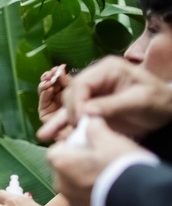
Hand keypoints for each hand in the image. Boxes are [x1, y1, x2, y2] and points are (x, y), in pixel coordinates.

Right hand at [38, 56, 171, 140]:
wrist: (168, 113)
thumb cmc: (158, 102)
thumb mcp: (140, 101)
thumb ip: (113, 105)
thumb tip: (86, 112)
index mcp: (107, 69)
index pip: (82, 84)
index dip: (76, 103)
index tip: (80, 121)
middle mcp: (95, 79)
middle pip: (71, 95)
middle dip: (70, 113)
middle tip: (77, 130)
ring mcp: (92, 94)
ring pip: (67, 106)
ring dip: (59, 121)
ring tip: (46, 136)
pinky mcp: (91, 108)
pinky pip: (73, 116)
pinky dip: (61, 125)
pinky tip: (47, 135)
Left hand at [47, 116, 147, 205]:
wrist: (137, 200)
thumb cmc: (119, 165)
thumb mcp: (108, 139)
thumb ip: (94, 128)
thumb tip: (89, 120)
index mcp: (60, 162)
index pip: (56, 150)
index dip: (71, 145)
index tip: (88, 145)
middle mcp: (59, 183)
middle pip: (63, 167)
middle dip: (77, 162)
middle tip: (99, 159)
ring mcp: (70, 200)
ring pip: (73, 183)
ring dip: (84, 178)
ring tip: (107, 175)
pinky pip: (81, 198)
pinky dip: (90, 192)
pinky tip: (109, 189)